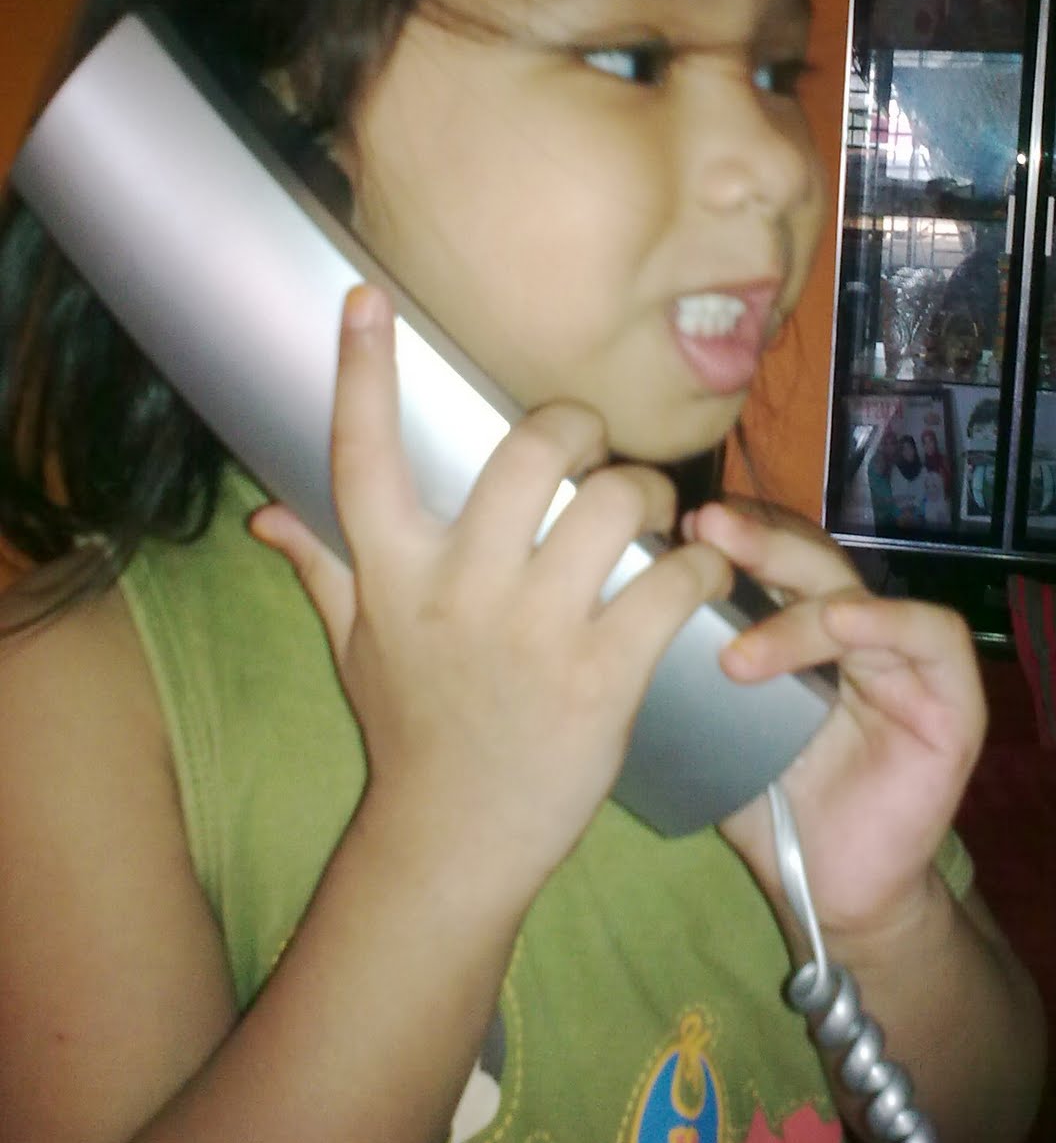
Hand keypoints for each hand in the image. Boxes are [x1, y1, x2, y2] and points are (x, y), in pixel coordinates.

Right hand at [251, 286, 730, 904]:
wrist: (455, 843)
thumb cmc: (411, 731)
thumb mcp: (357, 645)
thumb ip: (322, 567)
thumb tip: (265, 514)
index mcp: (391, 574)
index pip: (361, 455)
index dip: (361, 371)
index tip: (367, 299)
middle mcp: (458, 591)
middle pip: (528, 451)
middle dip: (575, 427)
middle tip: (592, 450)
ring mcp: (533, 635)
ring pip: (614, 502)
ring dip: (650, 491)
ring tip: (656, 515)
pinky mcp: (602, 680)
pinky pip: (673, 584)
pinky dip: (702, 567)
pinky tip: (700, 575)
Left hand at [688, 502, 984, 947]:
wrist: (826, 892)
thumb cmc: (771, 806)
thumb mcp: (719, 726)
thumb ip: (689, 667)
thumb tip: (619, 606)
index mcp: (799, 625)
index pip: (770, 554)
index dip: (728, 536)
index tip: (672, 528)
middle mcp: (852, 627)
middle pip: (809, 558)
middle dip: (755, 542)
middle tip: (702, 530)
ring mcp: (904, 658)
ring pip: (856, 593)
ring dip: (798, 604)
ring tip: (737, 649)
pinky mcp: (951, 698)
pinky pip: (930, 635)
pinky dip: (884, 622)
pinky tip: (839, 625)